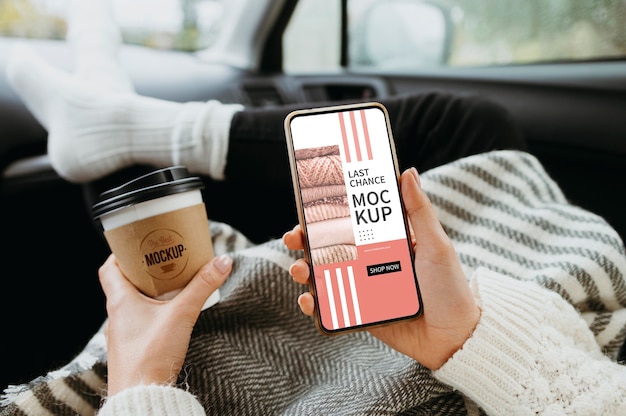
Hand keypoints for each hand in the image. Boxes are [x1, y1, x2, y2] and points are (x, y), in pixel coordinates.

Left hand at [99, 253, 231, 394]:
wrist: (141, 395)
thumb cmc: (151, 355)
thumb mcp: (182, 314)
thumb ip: (202, 287)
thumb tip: (222, 262)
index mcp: (120, 301)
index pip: (110, 268)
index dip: (122, 254)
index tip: (140, 245)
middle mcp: (117, 315)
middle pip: (125, 283)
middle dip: (145, 270)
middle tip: (165, 261)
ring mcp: (123, 334)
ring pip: (133, 303)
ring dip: (150, 292)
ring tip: (173, 285)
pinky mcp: (132, 348)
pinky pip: (139, 322)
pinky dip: (153, 312)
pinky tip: (171, 316)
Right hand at [283, 168, 479, 369]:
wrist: (455, 338)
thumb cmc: (450, 288)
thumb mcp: (436, 245)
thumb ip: (419, 211)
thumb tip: (408, 172)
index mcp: (386, 242)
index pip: (351, 223)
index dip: (327, 214)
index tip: (308, 205)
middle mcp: (371, 263)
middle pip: (329, 247)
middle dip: (306, 241)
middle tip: (294, 237)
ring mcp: (363, 289)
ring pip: (324, 275)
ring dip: (304, 270)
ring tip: (300, 270)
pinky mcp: (360, 314)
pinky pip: (331, 306)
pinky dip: (314, 304)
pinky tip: (309, 301)